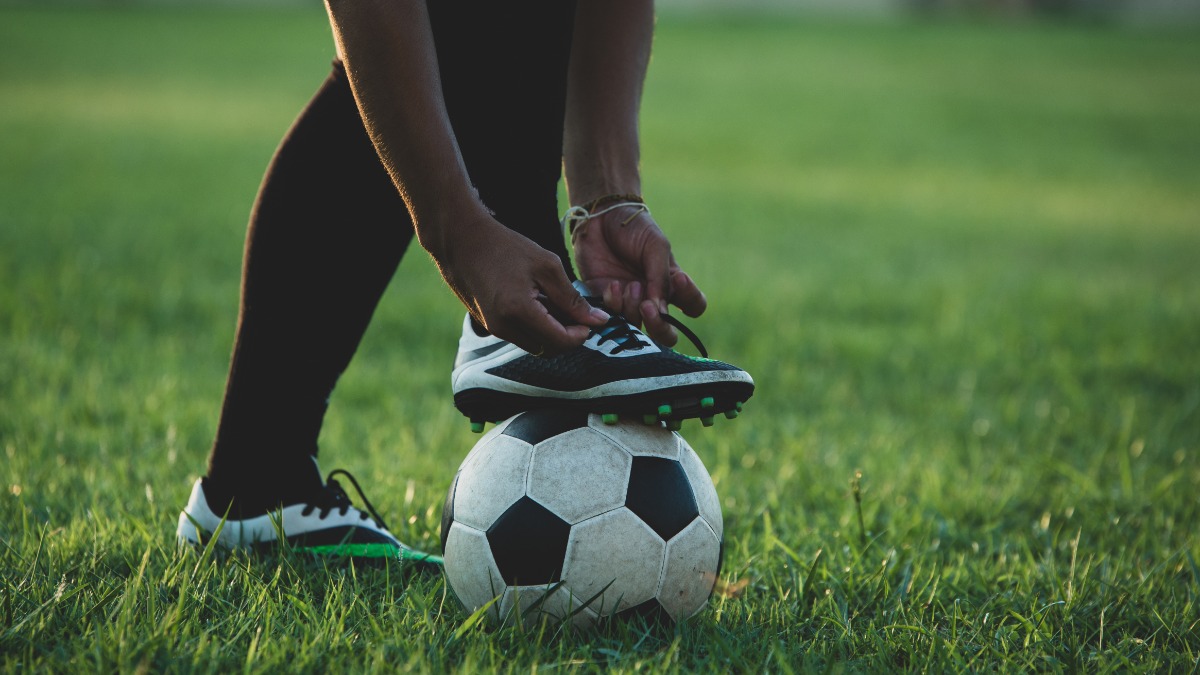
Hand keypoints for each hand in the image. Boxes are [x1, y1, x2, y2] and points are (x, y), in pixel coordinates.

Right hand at [429, 213, 608, 355]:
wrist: (461, 240)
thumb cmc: (505, 247)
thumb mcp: (546, 266)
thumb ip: (572, 298)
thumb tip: (599, 320)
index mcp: (519, 311)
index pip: (560, 342)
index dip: (581, 335)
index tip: (590, 320)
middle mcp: (503, 327)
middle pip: (549, 349)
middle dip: (568, 336)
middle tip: (577, 312)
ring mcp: (493, 328)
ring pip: (535, 345)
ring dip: (552, 332)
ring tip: (556, 303)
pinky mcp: (489, 325)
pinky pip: (520, 336)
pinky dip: (536, 326)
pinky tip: (538, 302)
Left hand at [571, 204, 705, 345]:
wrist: (599, 217)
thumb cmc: (634, 228)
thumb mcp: (655, 246)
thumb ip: (660, 278)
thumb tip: (660, 310)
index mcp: (673, 284)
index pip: (694, 306)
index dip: (690, 300)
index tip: (679, 280)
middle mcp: (653, 299)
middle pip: (666, 333)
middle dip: (659, 327)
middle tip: (647, 307)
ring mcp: (628, 304)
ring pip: (638, 328)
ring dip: (633, 309)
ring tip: (629, 285)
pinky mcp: (604, 303)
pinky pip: (612, 317)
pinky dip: (613, 304)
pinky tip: (611, 285)